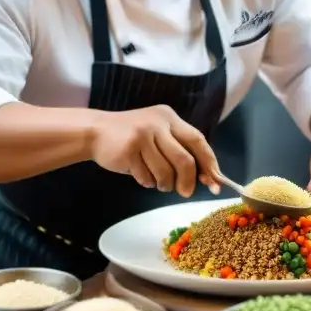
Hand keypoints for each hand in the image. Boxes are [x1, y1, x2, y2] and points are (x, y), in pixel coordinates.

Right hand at [88, 105, 220, 197]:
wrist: (95, 132)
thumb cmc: (132, 137)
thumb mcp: (158, 135)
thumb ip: (180, 150)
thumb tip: (208, 177)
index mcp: (170, 118)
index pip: (198, 141)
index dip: (209, 163)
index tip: (215, 183)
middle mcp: (158, 123)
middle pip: (185, 160)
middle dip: (188, 181)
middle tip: (185, 192)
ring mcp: (143, 135)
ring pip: (166, 172)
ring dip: (164, 184)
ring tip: (156, 181)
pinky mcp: (129, 149)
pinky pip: (147, 176)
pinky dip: (146, 182)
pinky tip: (139, 173)